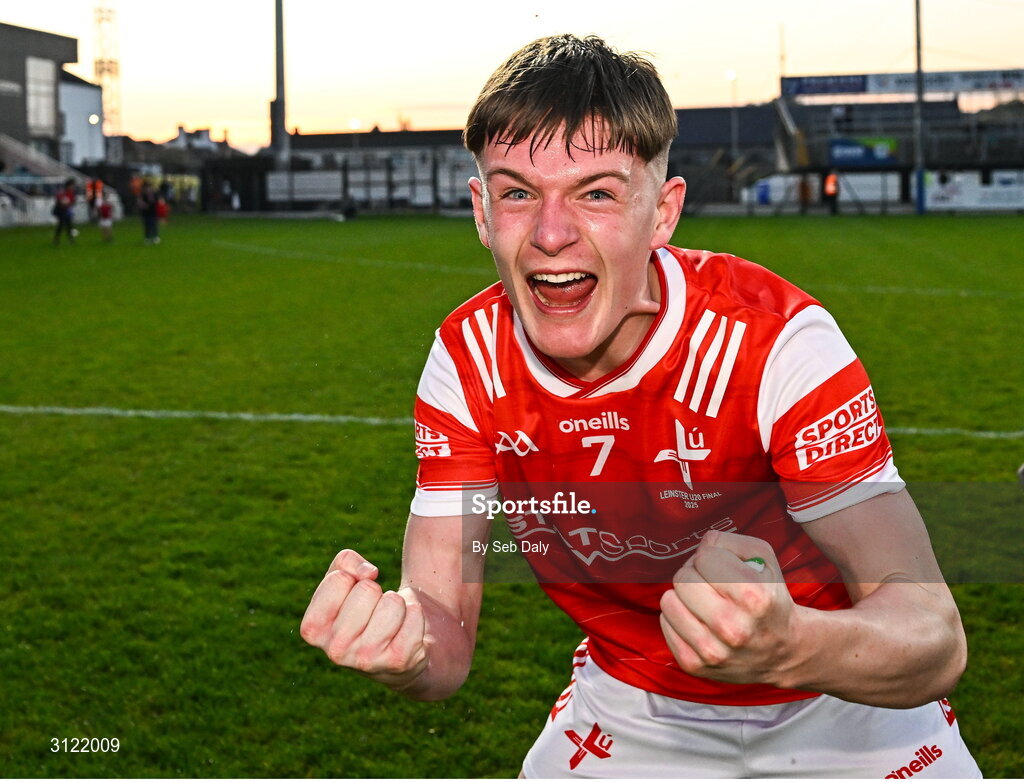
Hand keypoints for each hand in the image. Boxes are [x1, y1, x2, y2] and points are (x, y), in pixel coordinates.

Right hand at [300, 549, 428, 689]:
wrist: (391, 651)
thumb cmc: (360, 608)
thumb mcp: (343, 579)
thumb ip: (345, 562)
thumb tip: (369, 573)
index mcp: (313, 629)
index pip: (339, 578)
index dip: (352, 579)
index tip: (352, 595)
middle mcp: (335, 650)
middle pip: (368, 589)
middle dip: (376, 592)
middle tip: (373, 611)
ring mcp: (366, 660)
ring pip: (393, 602)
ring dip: (397, 604)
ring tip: (389, 621)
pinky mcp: (398, 661)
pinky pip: (414, 615)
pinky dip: (414, 615)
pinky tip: (404, 631)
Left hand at [659, 531, 797, 685]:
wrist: (783, 653)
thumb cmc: (769, 599)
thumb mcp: (765, 561)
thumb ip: (731, 542)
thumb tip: (702, 545)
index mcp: (755, 598)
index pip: (704, 557)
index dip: (711, 557)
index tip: (723, 568)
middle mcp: (733, 628)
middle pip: (683, 578)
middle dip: (695, 574)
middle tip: (711, 584)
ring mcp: (712, 651)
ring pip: (668, 600)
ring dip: (683, 596)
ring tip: (704, 603)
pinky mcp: (694, 665)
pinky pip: (665, 623)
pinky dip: (678, 617)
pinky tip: (699, 622)